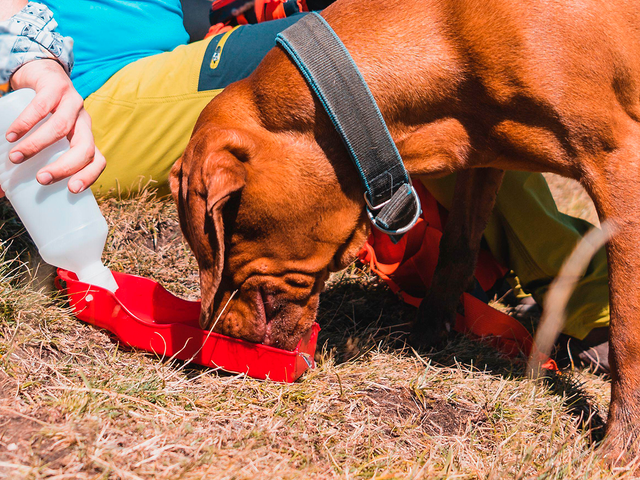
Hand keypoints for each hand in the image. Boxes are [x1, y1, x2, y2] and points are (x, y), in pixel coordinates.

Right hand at [3, 59, 105, 195]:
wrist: (41, 75)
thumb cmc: (41, 117)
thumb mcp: (41, 139)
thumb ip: (29, 161)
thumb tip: (0, 193)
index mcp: (85, 138)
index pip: (98, 161)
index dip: (90, 176)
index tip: (71, 190)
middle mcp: (84, 122)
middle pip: (85, 148)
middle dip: (65, 167)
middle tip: (41, 179)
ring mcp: (73, 103)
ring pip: (62, 127)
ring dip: (38, 145)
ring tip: (15, 157)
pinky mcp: (56, 87)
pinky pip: (43, 106)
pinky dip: (27, 122)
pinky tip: (12, 134)